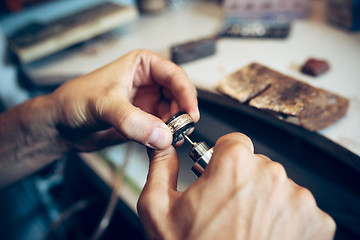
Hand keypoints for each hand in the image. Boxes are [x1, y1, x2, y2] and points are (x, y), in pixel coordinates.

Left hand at [52, 49, 198, 150]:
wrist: (60, 126)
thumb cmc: (75, 101)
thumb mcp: (103, 105)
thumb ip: (132, 120)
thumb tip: (162, 134)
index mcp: (142, 66)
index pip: (174, 75)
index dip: (186, 93)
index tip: (191, 113)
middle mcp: (148, 84)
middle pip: (178, 97)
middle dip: (181, 114)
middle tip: (180, 130)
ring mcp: (147, 105)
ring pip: (172, 116)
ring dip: (174, 129)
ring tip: (170, 139)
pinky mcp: (143, 124)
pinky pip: (162, 131)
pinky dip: (165, 140)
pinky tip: (162, 145)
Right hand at [137, 133, 335, 239]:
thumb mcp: (158, 209)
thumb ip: (160, 168)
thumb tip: (163, 148)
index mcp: (235, 164)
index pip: (233, 141)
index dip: (222, 159)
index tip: (219, 175)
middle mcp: (271, 175)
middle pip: (256, 163)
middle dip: (242, 180)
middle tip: (227, 208)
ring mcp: (298, 199)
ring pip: (277, 185)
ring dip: (264, 199)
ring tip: (246, 225)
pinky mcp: (317, 221)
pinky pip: (298, 208)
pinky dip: (285, 218)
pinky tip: (265, 235)